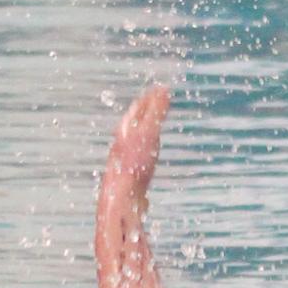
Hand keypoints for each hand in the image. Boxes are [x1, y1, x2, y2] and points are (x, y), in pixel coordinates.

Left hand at [107, 84, 168, 201]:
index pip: (138, 108)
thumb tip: (164, 89)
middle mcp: (123, 143)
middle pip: (135, 123)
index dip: (151, 97)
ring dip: (147, 131)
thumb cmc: (134, 165)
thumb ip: (156, 112)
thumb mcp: (149, 133)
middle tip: (159, 102)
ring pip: (136, 139)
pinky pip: (140, 157)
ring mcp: (125, 160)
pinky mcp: (131, 176)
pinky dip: (148, 150)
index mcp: (125, 130)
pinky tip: (150, 157)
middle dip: (147, 112)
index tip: (162, 88)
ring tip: (155, 127)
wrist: (123, 198)